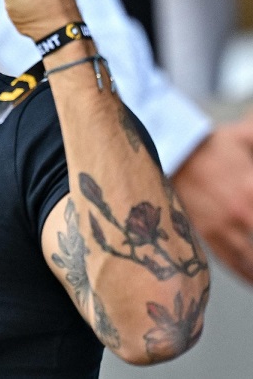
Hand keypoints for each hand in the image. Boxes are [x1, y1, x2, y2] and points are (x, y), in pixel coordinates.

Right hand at [172, 114, 252, 282]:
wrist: (170, 154)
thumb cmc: (211, 145)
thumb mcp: (247, 136)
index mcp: (252, 189)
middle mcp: (241, 213)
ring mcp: (224, 227)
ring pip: (252, 259)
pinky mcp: (208, 235)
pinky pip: (233, 262)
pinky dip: (246, 274)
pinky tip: (252, 279)